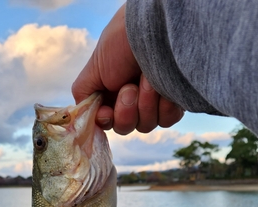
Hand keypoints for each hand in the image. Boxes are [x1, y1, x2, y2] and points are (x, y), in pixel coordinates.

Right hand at [71, 3, 183, 134]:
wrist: (152, 29)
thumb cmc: (120, 42)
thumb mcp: (93, 69)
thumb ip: (83, 94)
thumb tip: (82, 117)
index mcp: (113, 95)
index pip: (109, 123)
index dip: (108, 121)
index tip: (107, 112)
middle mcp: (133, 100)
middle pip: (126, 127)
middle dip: (126, 110)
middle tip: (130, 87)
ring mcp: (154, 102)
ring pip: (146, 125)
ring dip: (145, 103)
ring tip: (147, 78)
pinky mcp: (175, 101)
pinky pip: (168, 119)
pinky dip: (164, 105)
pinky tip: (162, 85)